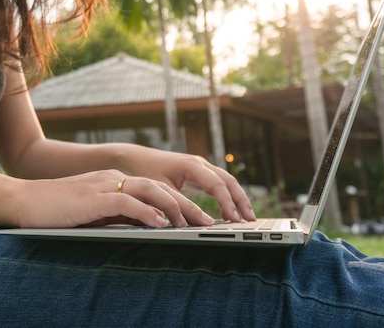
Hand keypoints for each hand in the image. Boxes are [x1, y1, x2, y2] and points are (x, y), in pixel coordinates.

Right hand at [11, 169, 216, 227]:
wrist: (24, 201)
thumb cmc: (57, 210)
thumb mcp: (93, 212)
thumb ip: (117, 215)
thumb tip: (146, 226)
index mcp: (114, 181)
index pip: (154, 189)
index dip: (179, 202)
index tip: (198, 218)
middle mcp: (113, 179)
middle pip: (159, 187)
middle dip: (186, 205)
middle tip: (206, 221)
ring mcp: (103, 186)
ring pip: (148, 190)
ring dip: (173, 207)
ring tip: (191, 223)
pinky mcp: (93, 198)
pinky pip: (126, 202)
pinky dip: (145, 212)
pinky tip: (159, 222)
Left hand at [120, 148, 255, 222]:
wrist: (132, 157)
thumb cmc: (143, 171)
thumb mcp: (159, 190)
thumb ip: (176, 206)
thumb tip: (193, 225)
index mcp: (191, 165)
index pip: (217, 184)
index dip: (227, 202)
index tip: (234, 219)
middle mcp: (199, 164)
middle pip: (228, 181)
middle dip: (241, 200)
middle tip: (251, 220)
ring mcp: (200, 167)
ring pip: (226, 181)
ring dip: (237, 198)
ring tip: (247, 217)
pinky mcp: (197, 173)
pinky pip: (218, 184)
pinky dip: (227, 196)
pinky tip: (232, 211)